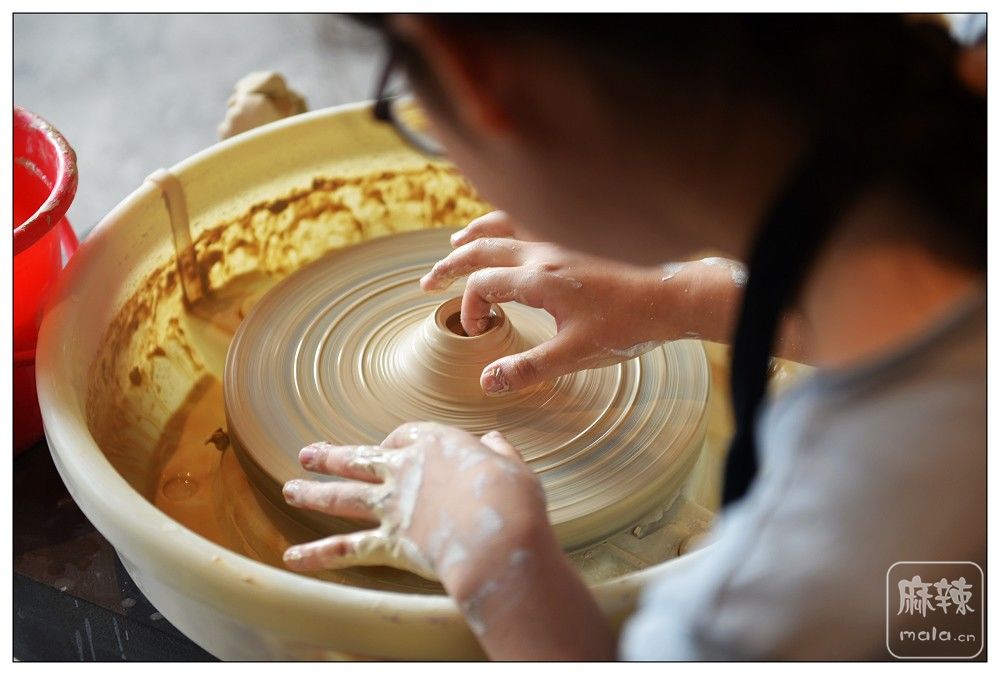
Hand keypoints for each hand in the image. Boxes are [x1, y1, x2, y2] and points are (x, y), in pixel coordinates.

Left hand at [282, 422, 613, 656]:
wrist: (495, 534)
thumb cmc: (512, 498)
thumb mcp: (512, 465)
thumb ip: (499, 452)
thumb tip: (495, 439)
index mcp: (435, 443)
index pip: (404, 436)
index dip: (395, 443)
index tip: (390, 447)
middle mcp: (404, 470)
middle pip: (359, 459)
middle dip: (331, 457)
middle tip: (307, 455)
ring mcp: (391, 506)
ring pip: (342, 496)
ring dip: (313, 493)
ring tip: (291, 490)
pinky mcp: (388, 542)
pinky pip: (346, 549)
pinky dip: (317, 555)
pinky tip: (292, 558)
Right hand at [421, 211, 701, 393]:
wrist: (673, 294)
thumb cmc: (628, 324)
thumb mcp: (576, 354)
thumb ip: (528, 368)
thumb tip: (486, 381)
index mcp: (538, 279)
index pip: (481, 286)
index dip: (469, 309)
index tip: (479, 331)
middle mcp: (542, 250)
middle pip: (481, 249)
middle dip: (450, 265)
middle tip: (428, 282)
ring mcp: (559, 237)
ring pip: (503, 225)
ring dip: (474, 236)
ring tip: (455, 243)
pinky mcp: (577, 235)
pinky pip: (530, 217)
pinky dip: (506, 220)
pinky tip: (508, 226)